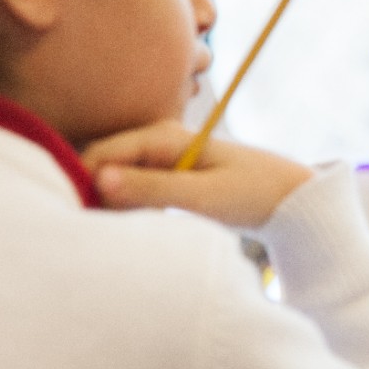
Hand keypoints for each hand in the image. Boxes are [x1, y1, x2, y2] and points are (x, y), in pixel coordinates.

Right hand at [83, 120, 312, 227]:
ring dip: (111, 205)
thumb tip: (99, 180)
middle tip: (103, 232)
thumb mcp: (202, 196)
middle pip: (101, 166)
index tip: (79, 221)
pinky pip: (131, 190)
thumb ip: (151, 189)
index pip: (99, 155)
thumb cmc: (251, 193)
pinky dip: (129, 209)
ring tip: (124, 231)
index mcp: (162, 136)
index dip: (82, 185)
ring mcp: (159, 157)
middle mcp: (155, 140)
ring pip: (114, 180)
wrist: (288, 196)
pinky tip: (143, 228)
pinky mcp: (165, 174)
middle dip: (93, 195)